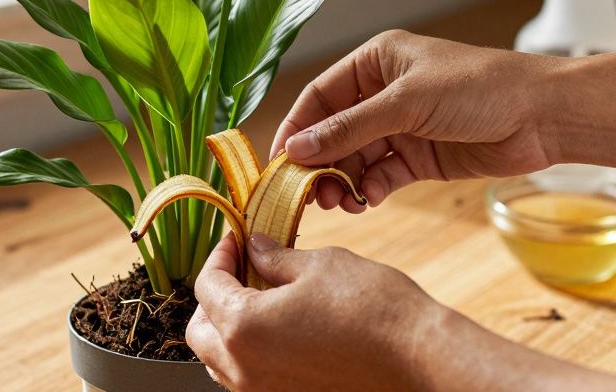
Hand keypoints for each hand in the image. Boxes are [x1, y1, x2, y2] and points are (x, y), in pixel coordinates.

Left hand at [186, 233, 433, 390]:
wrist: (416, 356)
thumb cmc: (371, 307)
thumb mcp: (317, 265)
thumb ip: (274, 258)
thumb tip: (254, 248)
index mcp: (244, 327)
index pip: (207, 286)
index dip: (220, 255)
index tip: (236, 238)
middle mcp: (244, 368)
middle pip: (200, 329)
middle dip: (212, 294)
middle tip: (240, 266)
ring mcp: (263, 391)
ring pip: (219, 359)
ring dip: (226, 325)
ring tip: (257, 294)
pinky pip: (246, 376)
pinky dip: (248, 349)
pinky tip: (276, 324)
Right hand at [270, 31, 556, 210]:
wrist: (542, 115)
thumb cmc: (479, 88)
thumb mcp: (407, 102)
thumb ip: (350, 128)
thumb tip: (297, 148)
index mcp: (375, 62)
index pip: (319, 96)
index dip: (296, 128)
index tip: (279, 163)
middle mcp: (383, 92)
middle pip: (333, 131)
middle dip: (319, 162)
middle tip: (310, 194)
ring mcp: (402, 126)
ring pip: (355, 157)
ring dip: (343, 180)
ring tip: (341, 202)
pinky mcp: (420, 156)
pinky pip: (381, 175)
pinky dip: (371, 189)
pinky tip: (370, 199)